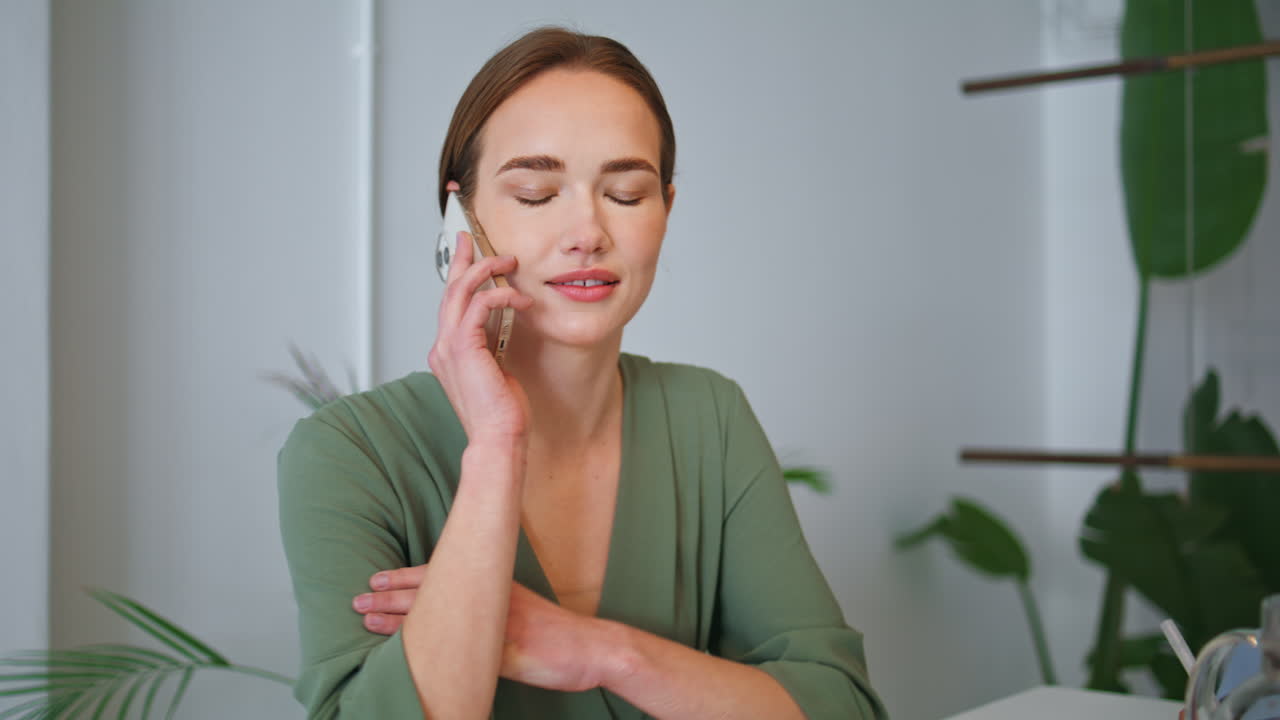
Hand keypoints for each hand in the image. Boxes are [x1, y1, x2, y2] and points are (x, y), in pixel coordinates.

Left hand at [354, 566, 612, 692]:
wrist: (590, 647)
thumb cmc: (557, 632)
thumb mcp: (521, 608)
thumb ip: (492, 607)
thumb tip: (462, 612)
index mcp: (493, 586)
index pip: (441, 575)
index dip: (404, 578)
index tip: (376, 578)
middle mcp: (489, 599)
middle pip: (430, 592)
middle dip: (390, 595)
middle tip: (358, 597)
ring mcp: (494, 625)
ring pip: (436, 617)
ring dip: (396, 617)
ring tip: (365, 617)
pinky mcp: (502, 652)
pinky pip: (457, 652)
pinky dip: (428, 651)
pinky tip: (404, 653)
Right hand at [428, 183, 533, 445]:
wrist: (497, 438)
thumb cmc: (501, 412)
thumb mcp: (497, 370)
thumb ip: (492, 346)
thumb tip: (504, 324)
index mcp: (449, 351)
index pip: (451, 304)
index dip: (458, 275)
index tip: (467, 253)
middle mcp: (443, 346)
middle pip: (449, 289)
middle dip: (462, 259)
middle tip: (475, 238)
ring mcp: (450, 347)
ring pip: (459, 291)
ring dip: (484, 270)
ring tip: (508, 262)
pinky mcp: (464, 348)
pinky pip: (478, 305)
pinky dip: (500, 295)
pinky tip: (520, 298)